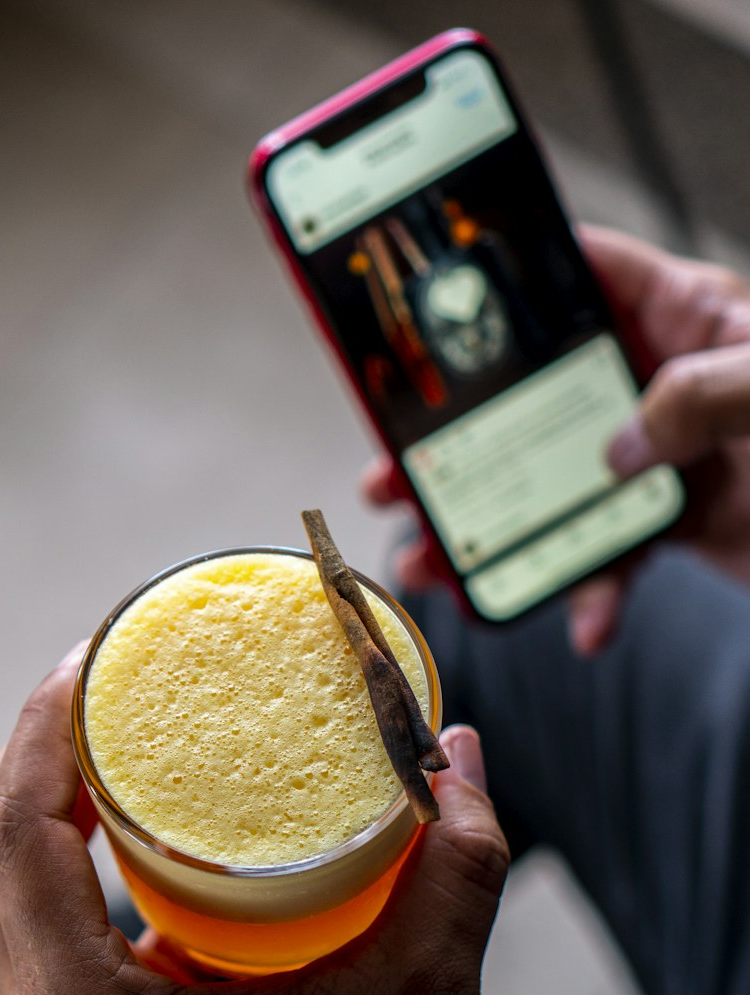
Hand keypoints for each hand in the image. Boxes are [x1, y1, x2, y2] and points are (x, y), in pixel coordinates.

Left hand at [0, 647, 508, 994]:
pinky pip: (33, 925)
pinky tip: (131, 821)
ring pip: (1, 884)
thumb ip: (454, 870)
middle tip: (113, 674)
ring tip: (116, 729)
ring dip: (41, 797)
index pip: (12, 827)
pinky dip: (59, 854)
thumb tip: (460, 752)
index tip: (98, 651)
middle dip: (37, 745)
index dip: (41, 724)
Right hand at [363, 227, 749, 655]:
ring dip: (497, 535)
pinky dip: (592, 596)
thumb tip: (619, 444)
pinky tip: (583, 625)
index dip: (509, 281)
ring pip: (558, 488)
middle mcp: (665, 382)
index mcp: (689, 317)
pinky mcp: (681, 524)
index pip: (586, 274)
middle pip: (539, 400)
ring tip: (439, 569)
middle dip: (461, 443)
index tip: (431, 312)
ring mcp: (669, 456)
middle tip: (394, 473)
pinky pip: (615, 558)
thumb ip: (696, 396)